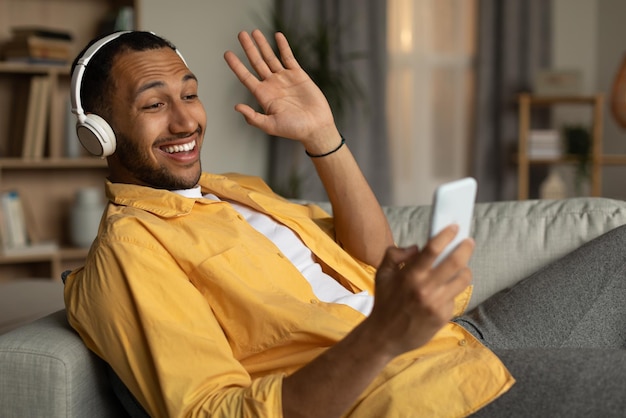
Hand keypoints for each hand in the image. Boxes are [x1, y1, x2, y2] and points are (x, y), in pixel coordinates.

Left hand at [223, 30, 337, 148]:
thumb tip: (237, 107)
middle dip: (249, 48)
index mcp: (263, 96)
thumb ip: (253, 117)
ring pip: (271, 57)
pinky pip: (288, 57)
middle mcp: (272, 85)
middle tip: (241, 34)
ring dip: (263, 44)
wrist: (316, 127)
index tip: (227, 53)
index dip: (236, 65)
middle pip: (256, 62)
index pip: (245, 77)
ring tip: (255, 32)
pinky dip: (283, 46)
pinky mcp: (298, 75)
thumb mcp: (270, 126)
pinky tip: (277, 36)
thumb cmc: (294, 130)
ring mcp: (285, 79)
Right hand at [367, 225, 474, 356]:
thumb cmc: (385, 302)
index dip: (446, 235)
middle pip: (455, 262)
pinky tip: (443, 294)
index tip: (454, 227)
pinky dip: (451, 292)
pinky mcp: (443, 316)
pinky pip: (454, 297)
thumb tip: (416, 248)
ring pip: (462, 279)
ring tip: (461, 268)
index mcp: (410, 275)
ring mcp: (436, 303)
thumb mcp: (382, 274)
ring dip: (464, 270)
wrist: (385, 336)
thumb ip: (395, 254)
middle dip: (465, 248)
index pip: (433, 249)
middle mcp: (425, 288)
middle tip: (468, 241)